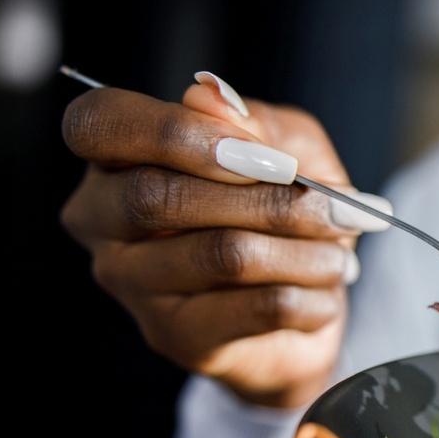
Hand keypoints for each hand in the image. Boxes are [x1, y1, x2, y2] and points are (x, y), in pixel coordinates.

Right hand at [60, 73, 388, 407]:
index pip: (97, 125)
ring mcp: (132, 286)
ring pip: (223, 256)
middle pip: (159, 196)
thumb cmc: (286, 210)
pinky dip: (313, 295)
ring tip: (341, 252)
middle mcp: (102, 222)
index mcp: (115, 159)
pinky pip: (258, 308)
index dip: (175, 133)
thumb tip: (210, 100)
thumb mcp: (291, 149)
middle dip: (268, 199)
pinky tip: (327, 291)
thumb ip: (258, 122)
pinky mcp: (176, 337)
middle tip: (334, 207)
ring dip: (304, 251)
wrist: (304, 306)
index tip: (263, 155)